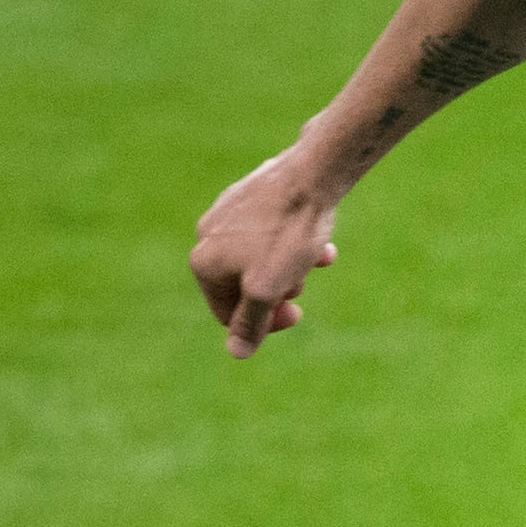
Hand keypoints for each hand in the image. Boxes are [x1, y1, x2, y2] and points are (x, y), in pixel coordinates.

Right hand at [192, 149, 344, 354]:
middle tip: (303, 280)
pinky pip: (272, 234)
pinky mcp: (252, 195)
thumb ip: (250, 323)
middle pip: (246, 286)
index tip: (297, 312)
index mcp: (204, 262)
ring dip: (292, 268)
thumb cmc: (287, 235)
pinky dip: (296, 244)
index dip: (264, 323)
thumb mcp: (267, 290)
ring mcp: (228, 213)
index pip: (228, 314)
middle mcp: (207, 235)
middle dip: (279, 290)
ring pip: (263, 260)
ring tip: (314, 256)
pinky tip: (322, 244)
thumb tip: (237, 352)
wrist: (313, 174)